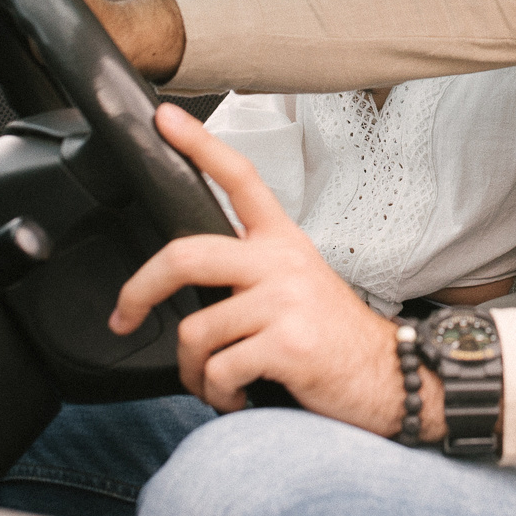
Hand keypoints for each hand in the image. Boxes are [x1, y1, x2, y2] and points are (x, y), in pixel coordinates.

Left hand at [111, 104, 444, 438]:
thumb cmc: (333, 339)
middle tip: (125, 315)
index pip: (240, 178)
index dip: (199, 145)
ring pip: (196, 332)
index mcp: (283, 241)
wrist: (390, 379)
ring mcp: (285, 300)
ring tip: (215, 383)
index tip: (163, 119)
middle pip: (186, 255)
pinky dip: (218, 395)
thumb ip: (249, 273)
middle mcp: (283, 262)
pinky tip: (237, 397)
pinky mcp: (288, 343)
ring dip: (193, 371)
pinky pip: (219, 371)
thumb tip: (188, 287)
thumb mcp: (297, 286)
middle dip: (139, 291)